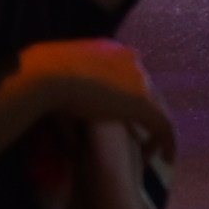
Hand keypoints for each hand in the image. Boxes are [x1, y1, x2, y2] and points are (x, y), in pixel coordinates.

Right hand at [0, 37, 176, 159]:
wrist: (47, 75)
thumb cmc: (42, 72)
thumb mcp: (55, 68)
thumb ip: (65, 77)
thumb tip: (60, 95)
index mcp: (113, 50)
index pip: (129, 73)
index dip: (126, 94)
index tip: (119, 112)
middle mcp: (131, 61)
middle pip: (146, 89)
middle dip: (143, 111)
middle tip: (137, 134)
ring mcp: (139, 82)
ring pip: (157, 108)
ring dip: (154, 130)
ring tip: (149, 151)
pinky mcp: (142, 104)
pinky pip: (163, 126)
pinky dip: (166, 143)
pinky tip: (165, 158)